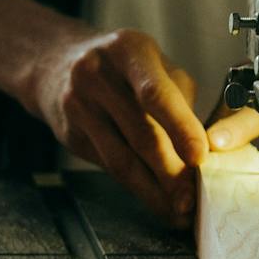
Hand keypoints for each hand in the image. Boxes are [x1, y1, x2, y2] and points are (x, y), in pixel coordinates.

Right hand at [31, 28, 209, 225]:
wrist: (55, 65)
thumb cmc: (119, 65)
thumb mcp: (153, 63)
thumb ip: (180, 98)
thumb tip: (203, 147)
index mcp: (127, 50)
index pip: (155, 94)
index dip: (180, 128)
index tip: (200, 158)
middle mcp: (97, 76)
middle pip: (140, 134)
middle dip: (171, 172)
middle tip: (193, 197)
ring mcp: (78, 106)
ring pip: (121, 160)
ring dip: (152, 189)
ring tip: (176, 208)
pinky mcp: (69, 134)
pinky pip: (107, 166)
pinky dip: (134, 186)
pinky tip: (153, 196)